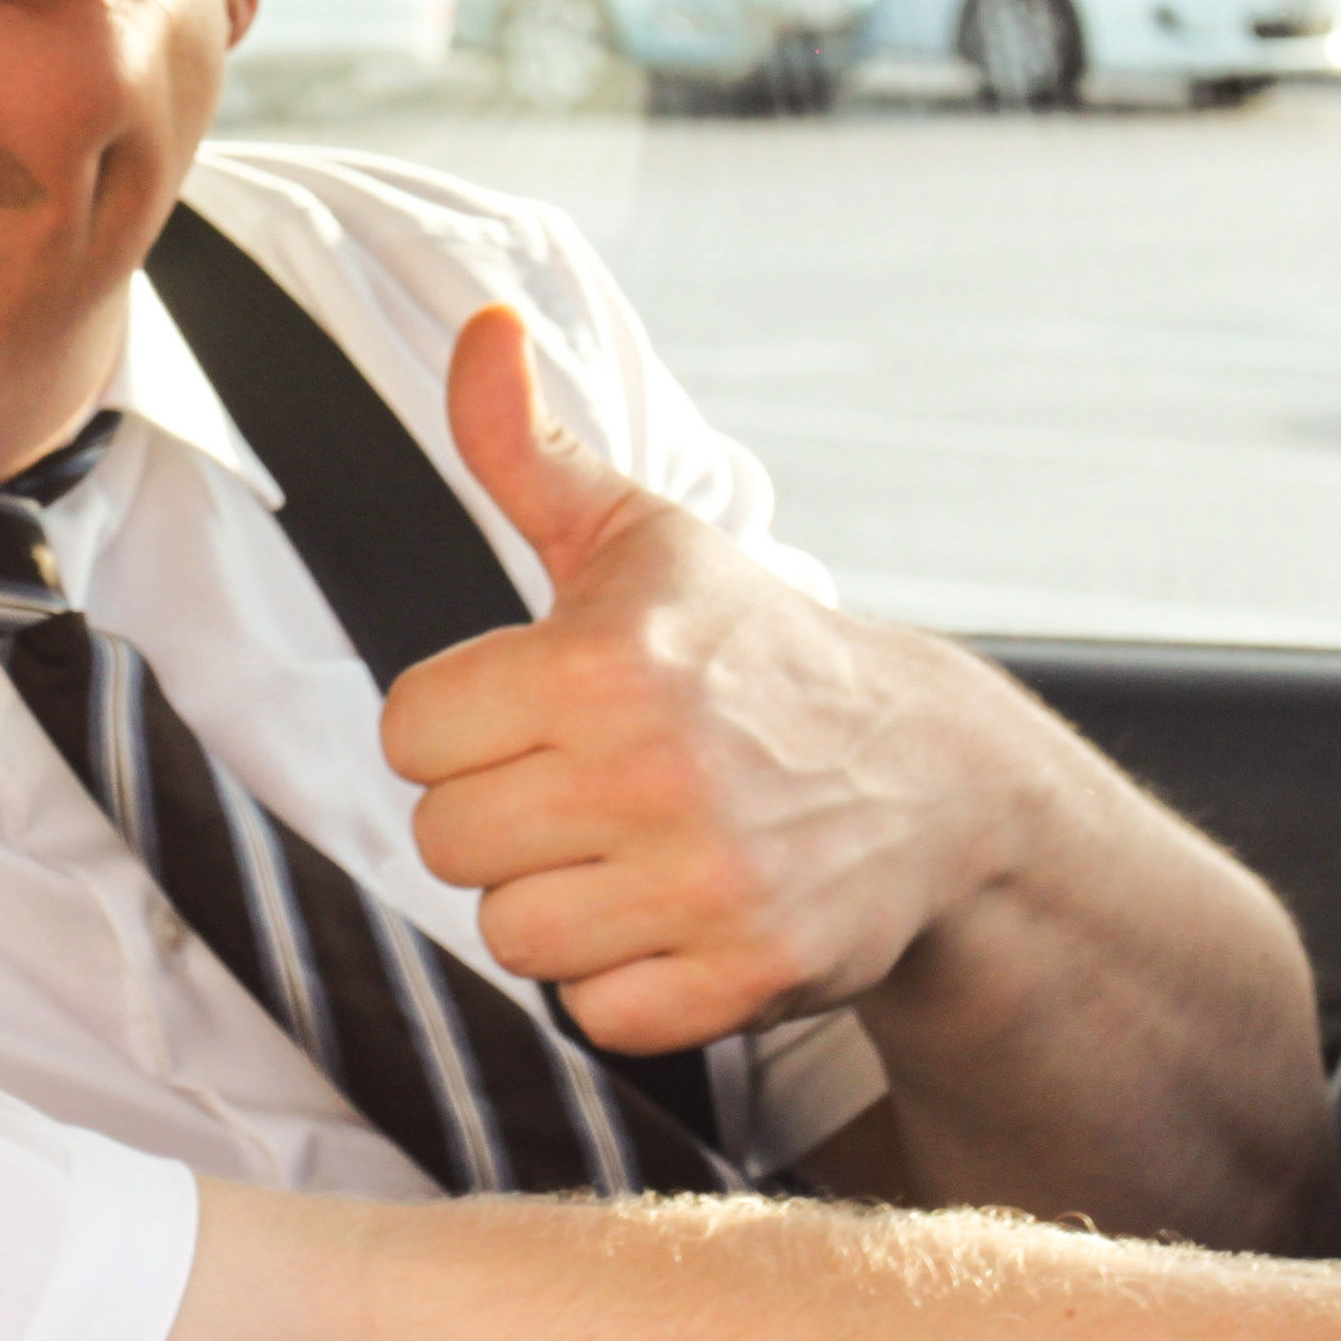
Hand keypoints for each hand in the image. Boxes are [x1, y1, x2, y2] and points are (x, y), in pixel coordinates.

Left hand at [376, 302, 1063, 1053]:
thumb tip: (479, 328)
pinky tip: (673, 912)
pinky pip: (595, 1012)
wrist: (929, 777)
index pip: (411, 732)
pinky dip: (623, 980)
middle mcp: (650, 772)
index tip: (535, 710)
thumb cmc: (754, 646)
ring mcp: (703, 883)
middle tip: (586, 783)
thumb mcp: (641, 536)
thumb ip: (529, 448)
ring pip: (511, 936)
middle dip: (501, 816)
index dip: (461, 724)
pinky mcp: (746, 976)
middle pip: (445, 842)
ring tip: (629, 847)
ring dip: (557, 901)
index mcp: (602, 659)